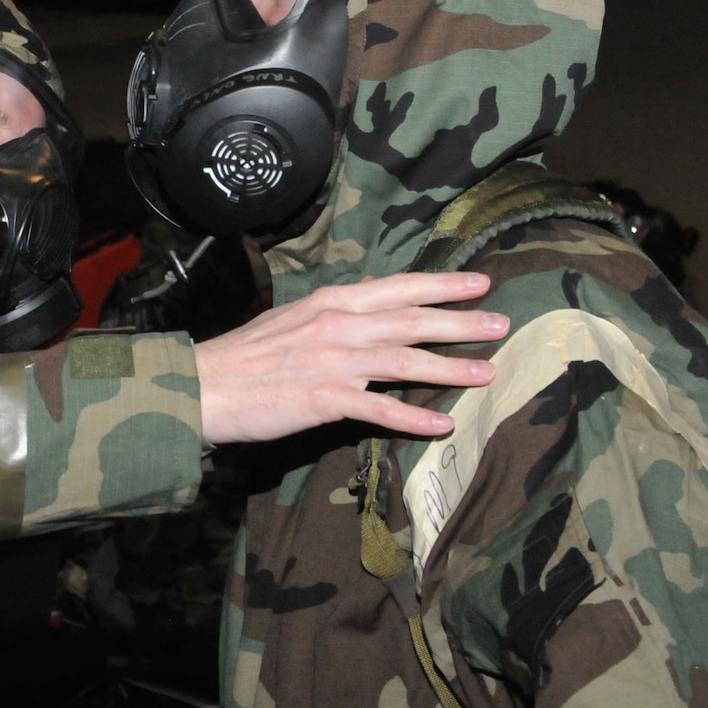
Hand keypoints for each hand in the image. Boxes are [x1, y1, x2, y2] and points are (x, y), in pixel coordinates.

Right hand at [194, 271, 507, 445]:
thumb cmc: (247, 355)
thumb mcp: (294, 318)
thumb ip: (336, 309)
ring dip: (451, 368)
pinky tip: (441, 425)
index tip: (480, 282)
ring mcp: (333, 362)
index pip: (399, 288)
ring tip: (487, 372)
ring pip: (405, 361)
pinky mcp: (324, 399)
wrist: (205, 385)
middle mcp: (339, 325)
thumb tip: (370, 295)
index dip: (443, 285)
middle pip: (413, 321)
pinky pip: (379, 410)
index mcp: (332, 302)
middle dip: (462, 322)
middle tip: (502, 324)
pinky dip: (412, 418)